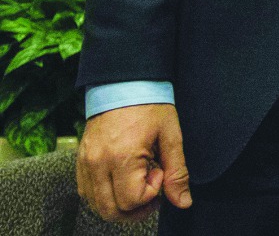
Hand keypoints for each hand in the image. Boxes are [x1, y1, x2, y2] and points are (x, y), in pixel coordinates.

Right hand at [76, 103, 190, 222]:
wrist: (124, 83)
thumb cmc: (150, 106)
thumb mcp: (171, 136)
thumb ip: (177, 171)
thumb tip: (183, 202)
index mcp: (122, 157)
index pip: (131, 200)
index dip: (151, 193)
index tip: (159, 171)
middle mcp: (98, 164)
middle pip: (110, 210)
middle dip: (135, 209)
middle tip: (152, 190)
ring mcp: (85, 163)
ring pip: (96, 205)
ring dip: (119, 205)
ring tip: (137, 183)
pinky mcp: (80, 160)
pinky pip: (86, 192)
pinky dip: (103, 196)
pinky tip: (120, 181)